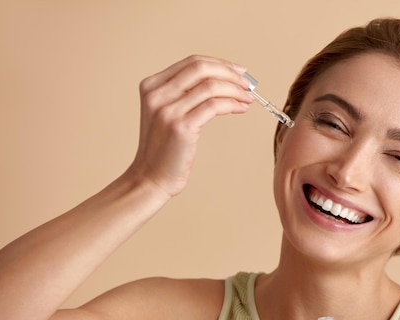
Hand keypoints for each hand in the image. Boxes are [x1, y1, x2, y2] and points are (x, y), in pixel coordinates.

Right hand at [129, 55, 252, 196]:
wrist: (151, 178)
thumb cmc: (164, 148)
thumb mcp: (167, 113)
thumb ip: (183, 95)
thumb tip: (220, 80)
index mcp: (152, 86)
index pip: (191, 63)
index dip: (219, 64)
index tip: (238, 71)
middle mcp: (157, 94)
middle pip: (201, 69)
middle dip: (230, 73)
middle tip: (248, 83)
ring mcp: (168, 110)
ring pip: (211, 87)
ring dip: (236, 90)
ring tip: (248, 98)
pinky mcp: (181, 127)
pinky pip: (214, 106)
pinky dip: (233, 104)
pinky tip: (241, 108)